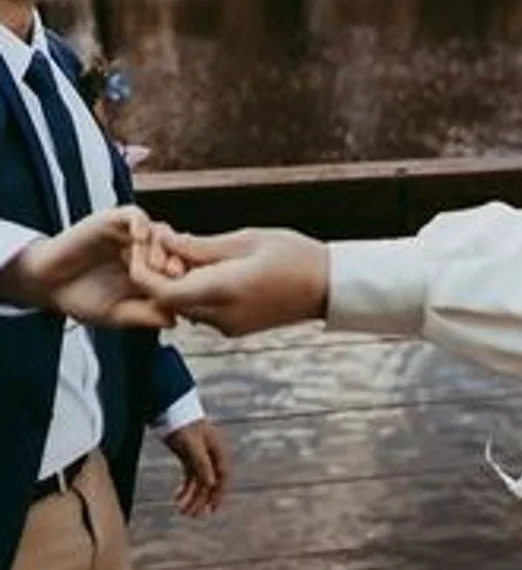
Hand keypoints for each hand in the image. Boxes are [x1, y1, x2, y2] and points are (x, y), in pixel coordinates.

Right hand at [0, 207, 172, 327]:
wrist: (45, 285)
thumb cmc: (81, 299)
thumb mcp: (116, 314)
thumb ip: (143, 315)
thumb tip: (175, 321)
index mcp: (149, 271)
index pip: (179, 267)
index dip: (186, 278)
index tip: (187, 292)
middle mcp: (143, 250)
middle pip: (174, 247)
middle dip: (179, 260)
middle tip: (177, 275)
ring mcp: (129, 234)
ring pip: (158, 230)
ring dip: (161, 246)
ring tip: (157, 264)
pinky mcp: (111, 220)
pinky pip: (134, 215)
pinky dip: (141, 223)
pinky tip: (140, 238)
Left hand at [131, 227, 328, 336]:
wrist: (329, 286)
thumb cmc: (294, 255)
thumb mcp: (246, 240)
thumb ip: (202, 246)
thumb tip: (167, 241)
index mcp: (221, 291)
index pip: (161, 291)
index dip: (144, 270)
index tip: (145, 247)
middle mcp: (219, 317)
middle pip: (169, 300)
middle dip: (161, 272)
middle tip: (167, 241)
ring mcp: (227, 326)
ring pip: (184, 306)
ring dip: (179, 281)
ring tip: (190, 249)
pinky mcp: (235, 328)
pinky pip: (203, 310)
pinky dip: (197, 291)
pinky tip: (211, 267)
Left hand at [163, 418, 230, 517]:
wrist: (169, 408)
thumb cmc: (182, 424)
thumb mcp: (192, 445)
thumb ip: (201, 464)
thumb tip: (211, 484)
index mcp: (217, 450)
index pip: (222, 476)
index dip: (219, 493)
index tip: (212, 509)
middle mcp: (210, 454)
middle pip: (210, 481)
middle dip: (202, 499)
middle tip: (192, 516)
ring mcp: (199, 455)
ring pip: (199, 481)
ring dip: (192, 496)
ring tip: (181, 510)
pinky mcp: (188, 455)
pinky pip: (189, 476)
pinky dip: (184, 488)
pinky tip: (177, 498)